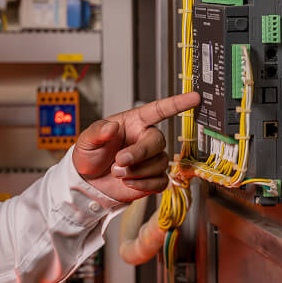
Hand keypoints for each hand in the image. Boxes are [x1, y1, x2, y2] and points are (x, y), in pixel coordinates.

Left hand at [72, 92, 201, 203]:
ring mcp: (151, 159)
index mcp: (134, 123)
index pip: (159, 110)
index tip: (194, 97)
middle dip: (139, 153)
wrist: (88, 182)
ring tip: (117, 172)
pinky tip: (127, 183)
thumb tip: (111, 127)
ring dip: (136, 171)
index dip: (177, 103)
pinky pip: (160, 182)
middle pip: (158, 141)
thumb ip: (98, 132)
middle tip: (120, 161)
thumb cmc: (90, 155)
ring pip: (159, 163)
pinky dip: (142, 185)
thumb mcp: (87, 139)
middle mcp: (146, 139)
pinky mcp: (153, 178)